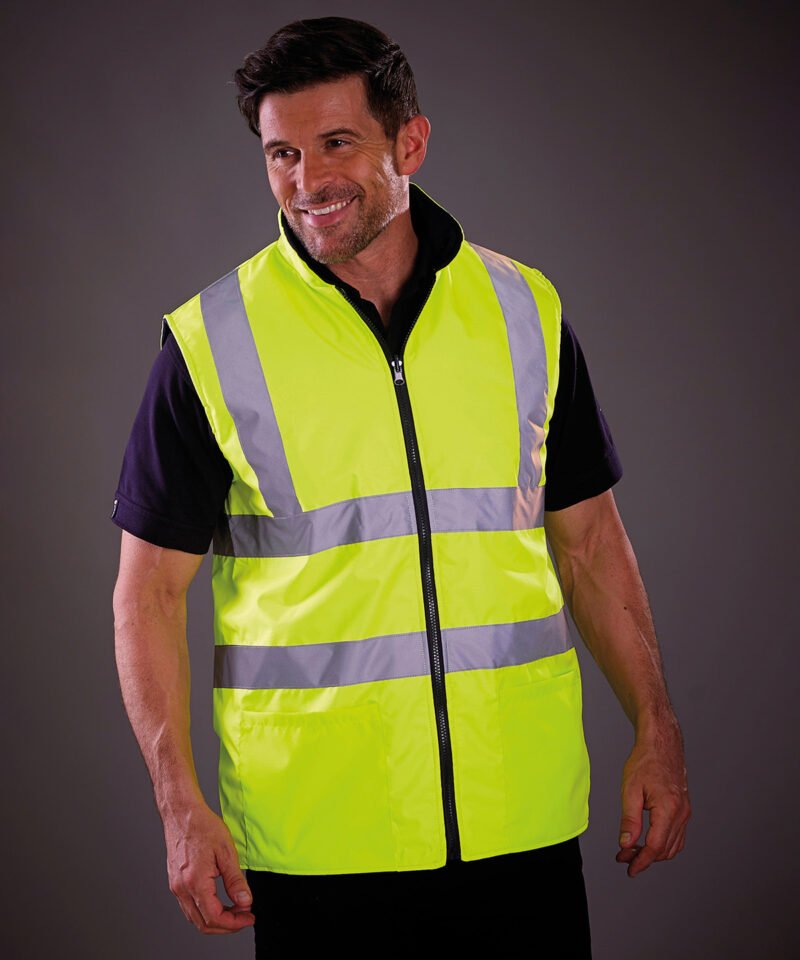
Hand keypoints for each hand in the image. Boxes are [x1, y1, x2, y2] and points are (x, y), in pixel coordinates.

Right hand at [164, 802, 255, 933]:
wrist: (182, 813)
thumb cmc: (202, 826)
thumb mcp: (226, 851)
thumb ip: (235, 880)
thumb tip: (245, 901)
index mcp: (195, 882)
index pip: (214, 917)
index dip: (234, 923)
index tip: (249, 917)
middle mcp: (182, 889)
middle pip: (203, 924)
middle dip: (227, 925)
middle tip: (245, 916)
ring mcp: (176, 887)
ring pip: (195, 918)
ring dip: (216, 919)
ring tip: (235, 909)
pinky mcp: (175, 882)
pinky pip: (189, 907)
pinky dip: (206, 910)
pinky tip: (219, 901)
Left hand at [616, 715, 690, 877]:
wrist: (662, 744)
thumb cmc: (645, 761)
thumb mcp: (630, 789)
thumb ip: (629, 820)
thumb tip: (625, 844)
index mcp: (669, 809)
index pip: (656, 846)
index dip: (641, 861)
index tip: (629, 869)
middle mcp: (681, 813)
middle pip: (665, 850)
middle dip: (644, 858)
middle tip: (623, 857)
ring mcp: (685, 812)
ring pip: (673, 845)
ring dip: (653, 852)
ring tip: (631, 850)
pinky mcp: (684, 809)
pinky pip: (677, 836)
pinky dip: (663, 844)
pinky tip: (646, 840)